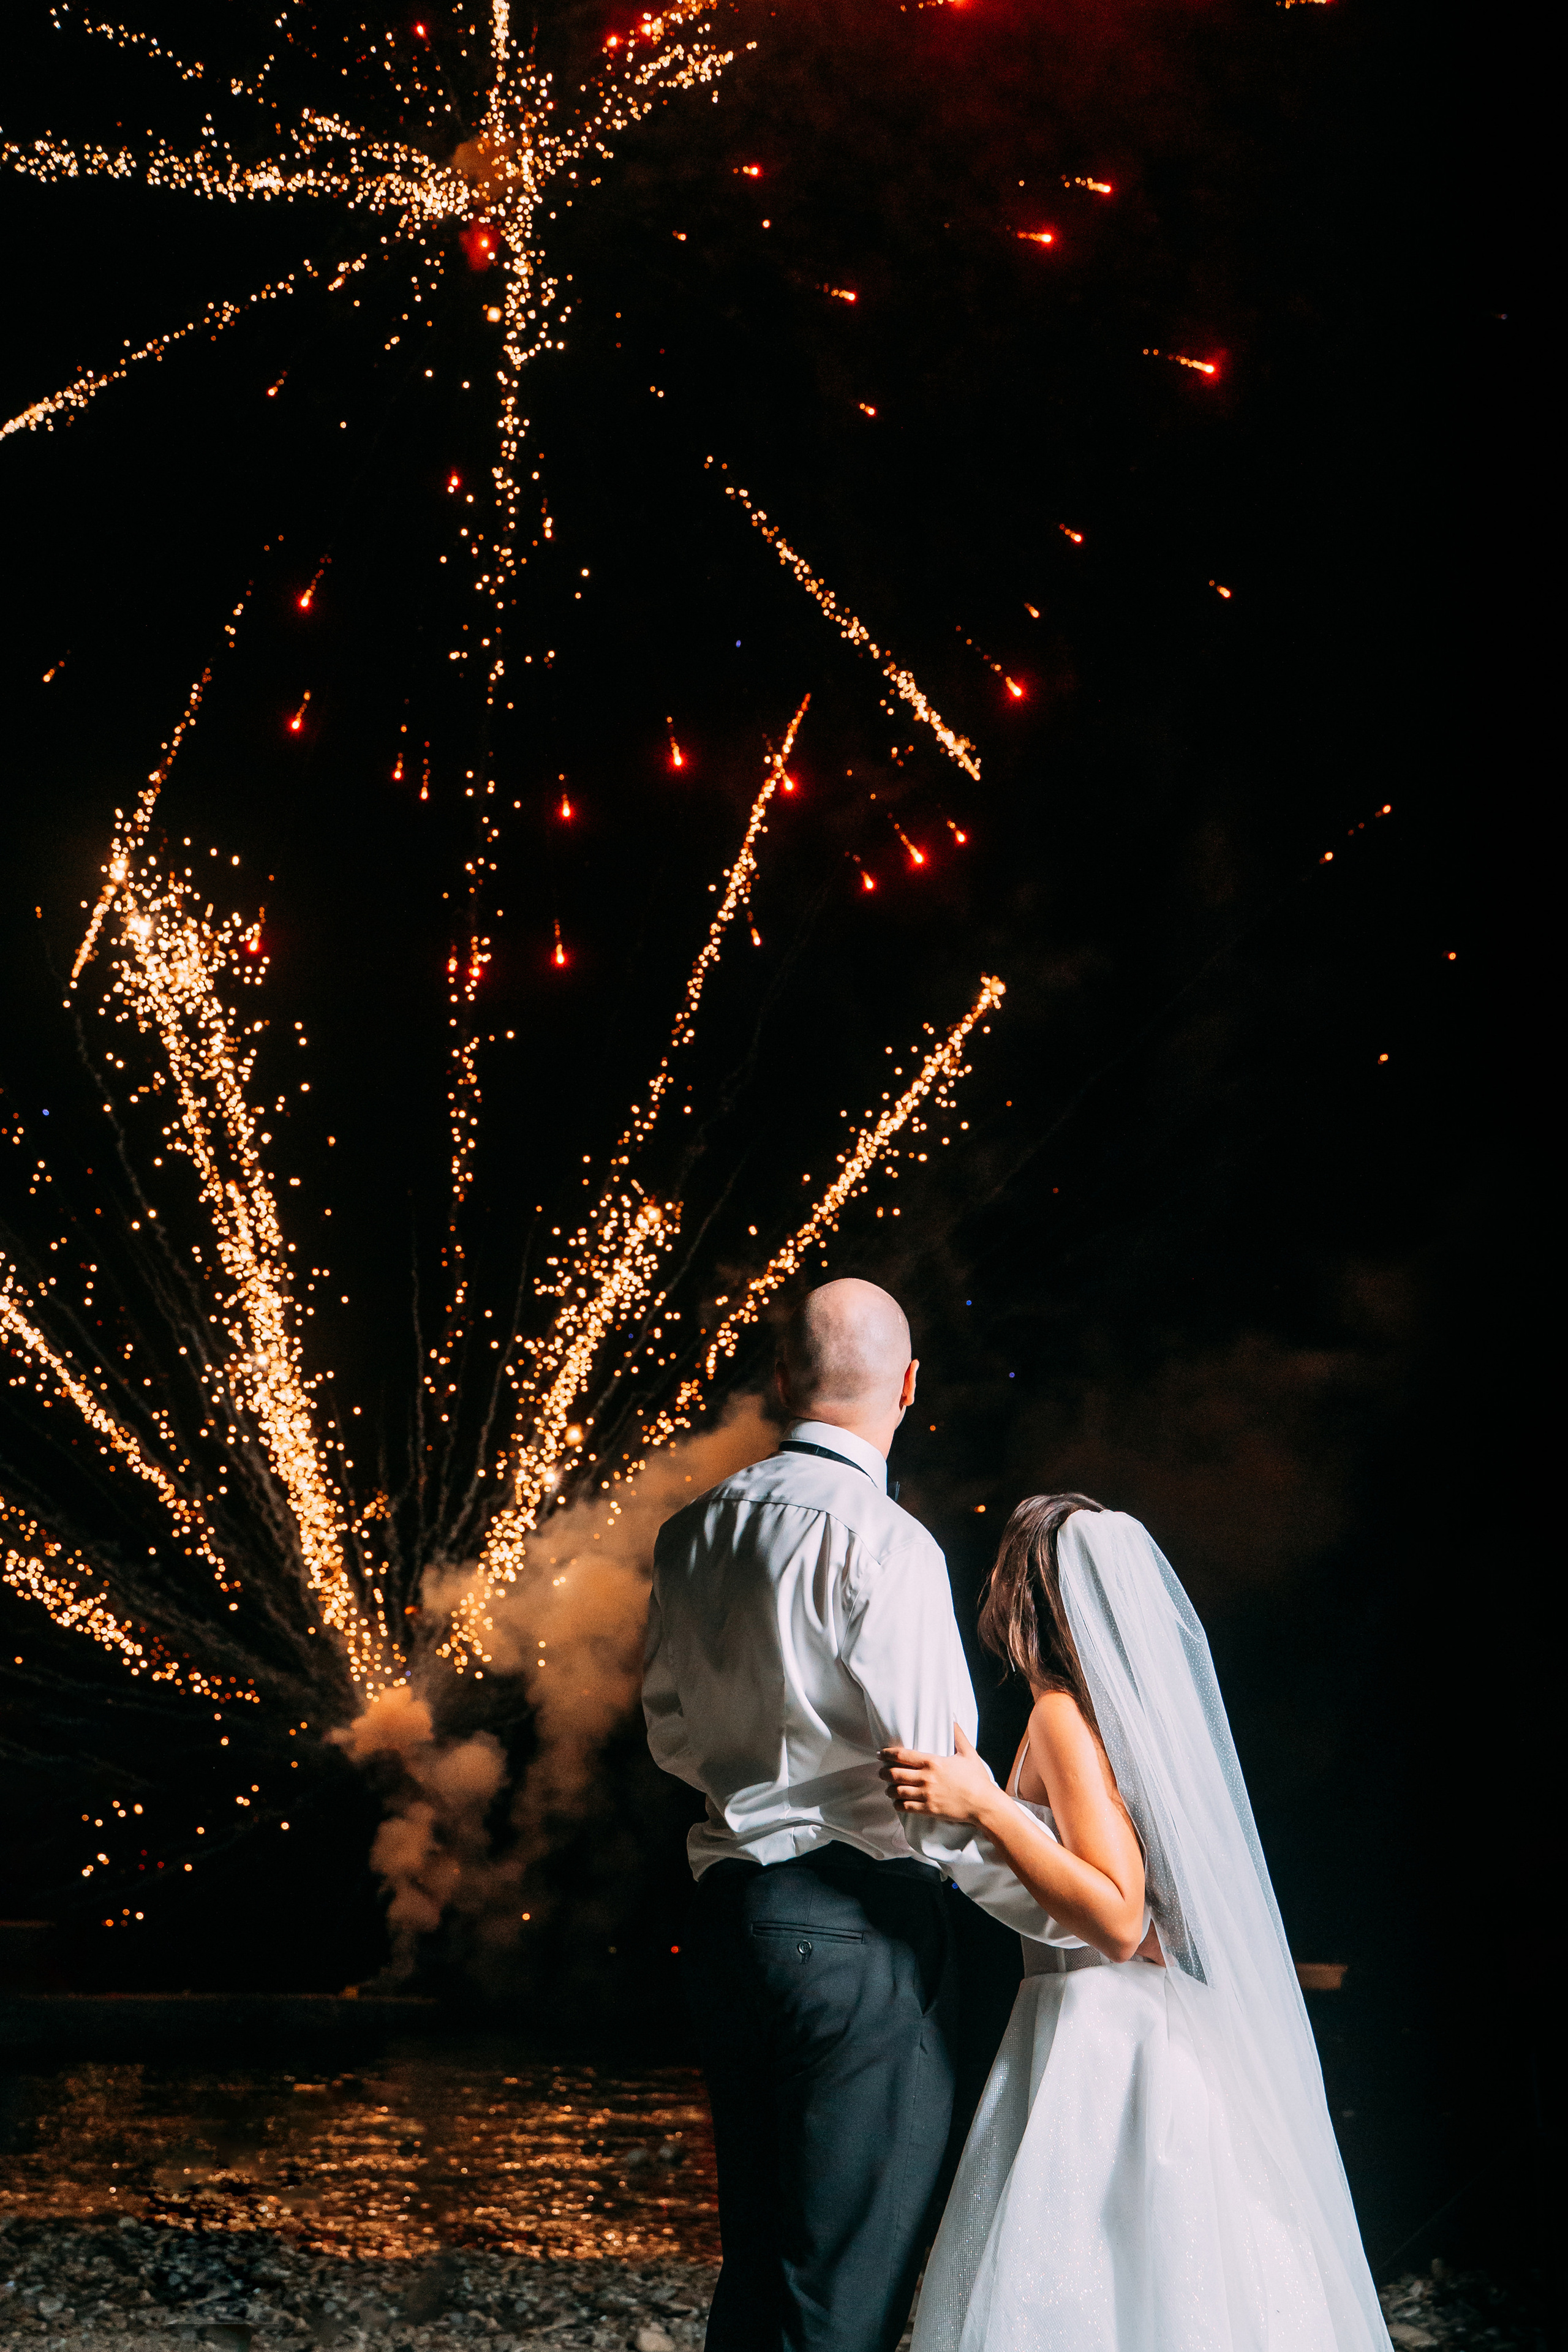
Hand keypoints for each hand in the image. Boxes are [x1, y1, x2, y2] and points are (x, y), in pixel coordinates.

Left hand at [882, 1722, 996, 1825]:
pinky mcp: (929, 1809)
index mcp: (933, 1762)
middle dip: (884, 1773)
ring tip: (888, 1788)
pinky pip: (906, 1807)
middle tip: (881, 1772)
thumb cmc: (977, 1779)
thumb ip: (959, 1736)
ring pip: (898, 1791)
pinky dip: (897, 1804)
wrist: (983, 1804)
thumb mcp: (969, 1753)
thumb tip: (953, 1720)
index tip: (880, 1754)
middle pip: (895, 1774)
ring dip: (889, 1789)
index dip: (887, 1754)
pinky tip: (897, 1802)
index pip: (902, 1755)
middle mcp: (926, 1778)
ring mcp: (926, 1795)